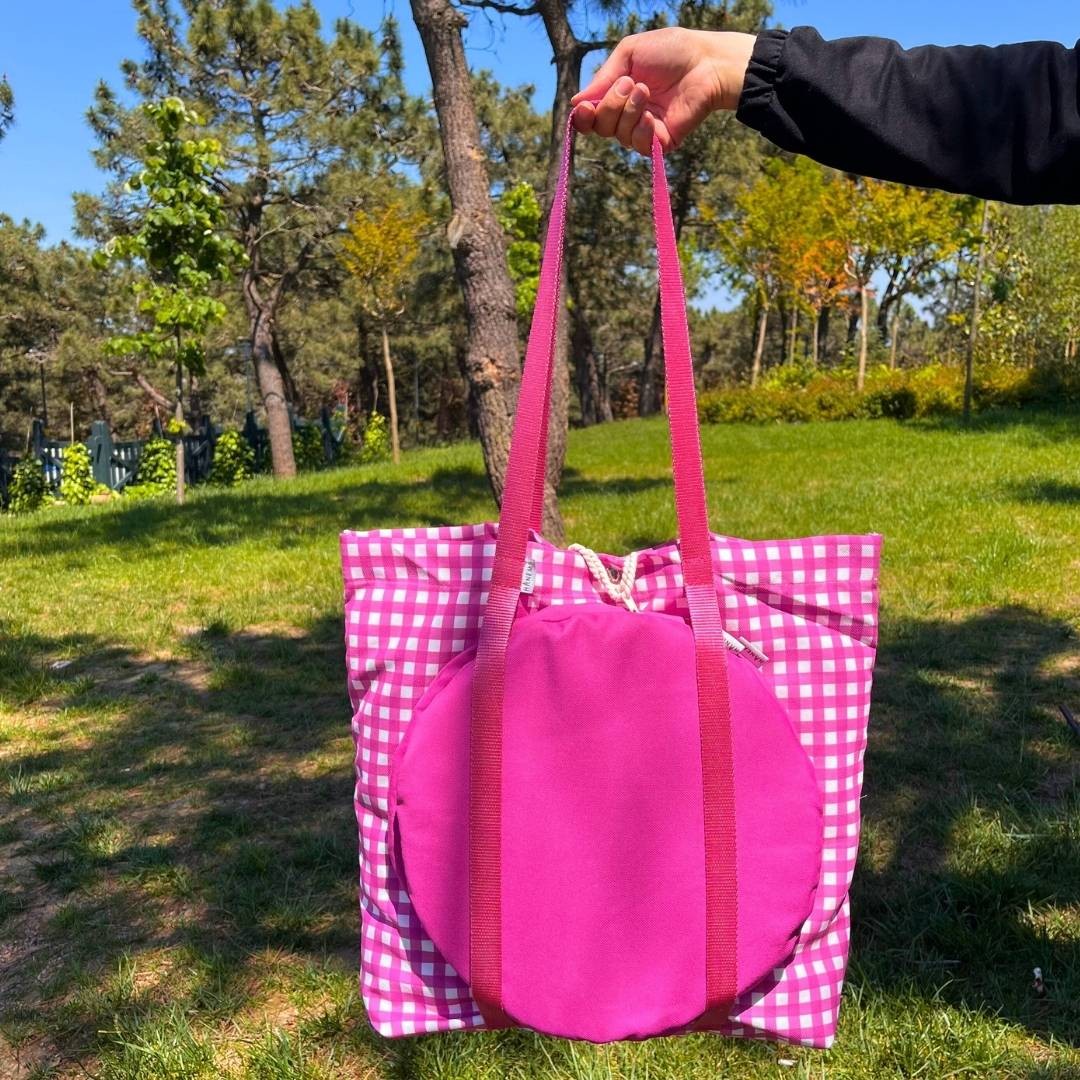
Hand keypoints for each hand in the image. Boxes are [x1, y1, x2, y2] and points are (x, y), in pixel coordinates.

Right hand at [571, 28, 756, 153]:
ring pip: (618, 135)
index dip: (583, 116)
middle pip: (600, 127)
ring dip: (628, 111)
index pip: (590, 116)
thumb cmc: (670, 52)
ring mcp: (644, 131)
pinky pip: (638, 146)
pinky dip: (641, 129)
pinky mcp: (660, 143)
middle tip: (629, 84)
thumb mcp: (629, 54)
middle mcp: (627, 116)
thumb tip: (575, 103)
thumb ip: (602, 78)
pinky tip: (652, 115)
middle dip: (610, 105)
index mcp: (617, 95)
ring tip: (646, 90)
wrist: (705, 62)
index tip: (585, 107)